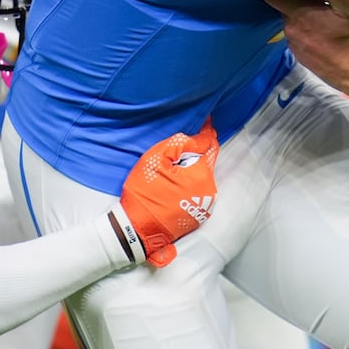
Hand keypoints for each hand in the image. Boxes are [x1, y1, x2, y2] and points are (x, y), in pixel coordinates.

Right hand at [110, 121, 219, 264]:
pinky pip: (199, 192)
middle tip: (174, 154)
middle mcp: (209, 189)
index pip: (210, 144)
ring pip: (202, 177)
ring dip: (192, 170)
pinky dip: (190, 185)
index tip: (205, 120)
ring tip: (171, 172)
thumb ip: (181, 144)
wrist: (138, 229)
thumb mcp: (156, 159)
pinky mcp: (199, 215)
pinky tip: (173, 187)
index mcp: (201, 173)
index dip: (206, 130)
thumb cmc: (144, 192)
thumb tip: (200, 136)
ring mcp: (205, 204)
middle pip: (206, 161)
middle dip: (195, 153)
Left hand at [263, 0, 348, 97]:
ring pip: (293, 24)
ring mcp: (297, 48)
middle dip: (299, 0)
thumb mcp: (346, 4)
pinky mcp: (304, 60)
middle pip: (284, 8)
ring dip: (305, 18)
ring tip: (328, 18)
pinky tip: (329, 34)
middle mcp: (292, 33)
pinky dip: (309, 33)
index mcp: (299, 16)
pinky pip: (300, 39)